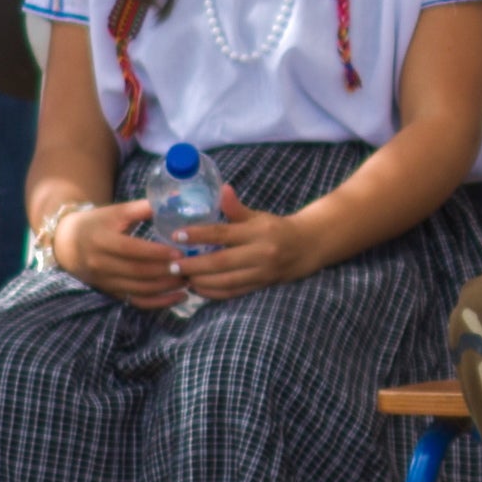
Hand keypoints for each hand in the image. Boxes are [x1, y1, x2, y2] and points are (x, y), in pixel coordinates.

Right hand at [50, 199, 186, 310]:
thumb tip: (175, 201)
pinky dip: (159, 303)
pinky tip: (179, 297)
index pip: (131, 249)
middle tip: (191, 267)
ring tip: (189, 279)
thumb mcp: (116, 212)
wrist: (67, 243)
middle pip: (137, 272)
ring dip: (166, 287)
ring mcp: (104, 281)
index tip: (180, 252)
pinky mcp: (110, 292)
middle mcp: (100, 264)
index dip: (156, 252)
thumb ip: (142, 208)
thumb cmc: (98, 223)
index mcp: (101, 240)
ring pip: (138, 289)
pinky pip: (136, 301)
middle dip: (166, 272)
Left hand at [170, 185, 325, 301]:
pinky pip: (234, 292)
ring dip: (200, 281)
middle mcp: (261, 252)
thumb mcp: (258, 216)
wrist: (309, 246)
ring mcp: (262, 271)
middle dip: (193, 265)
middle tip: (172, 265)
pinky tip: (199, 288)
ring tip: (182, 277)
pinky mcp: (262, 285)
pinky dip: (214, 292)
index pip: (222, 233)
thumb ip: (236, 208)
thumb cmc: (276, 229)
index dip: (198, 234)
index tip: (175, 235)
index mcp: (258, 231)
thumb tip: (222, 189)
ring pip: (226, 280)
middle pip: (221, 261)